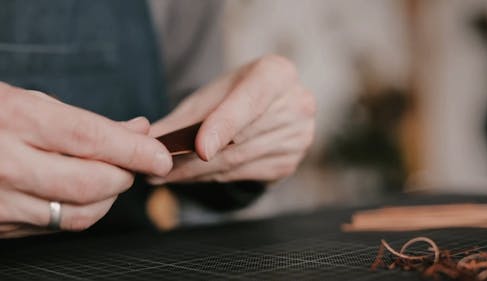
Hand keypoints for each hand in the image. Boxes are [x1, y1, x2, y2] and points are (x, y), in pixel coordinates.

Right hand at [0, 82, 171, 237]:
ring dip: (108, 197)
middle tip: (137, 163)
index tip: (161, 156)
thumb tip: (138, 130)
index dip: (134, 150)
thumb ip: (85, 120)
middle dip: (126, 175)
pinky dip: (81, 209)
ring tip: (111, 176)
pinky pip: (56, 226)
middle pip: (91, 183)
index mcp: (14, 118)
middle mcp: (5, 163)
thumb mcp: (27, 101)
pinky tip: (81, 191)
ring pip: (79, 214)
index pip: (91, 138)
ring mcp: (0, 201)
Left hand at [148, 55, 314, 183]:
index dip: (225, 125)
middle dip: (195, 159)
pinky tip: (192, 177)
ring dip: (198, 174)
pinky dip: (214, 178)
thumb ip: (184, 117)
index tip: (200, 148)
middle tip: (157, 169)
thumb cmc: (236, 94)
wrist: (268, 105)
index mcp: (278, 74)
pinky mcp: (289, 163)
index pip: (251, 102)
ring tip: (165, 176)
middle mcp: (296, 106)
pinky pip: (243, 176)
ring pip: (238, 163)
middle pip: (239, 140)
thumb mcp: (211, 94)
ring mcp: (297, 139)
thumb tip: (149, 140)